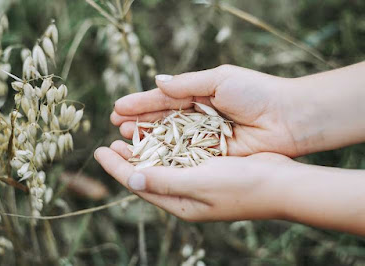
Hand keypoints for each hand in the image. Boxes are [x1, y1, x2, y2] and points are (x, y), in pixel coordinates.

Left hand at [94, 140, 293, 221]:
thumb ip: (164, 181)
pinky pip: (180, 156)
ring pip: (162, 164)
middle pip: (147, 174)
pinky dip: (166, 145)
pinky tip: (159, 134)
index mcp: (180, 203)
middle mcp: (186, 194)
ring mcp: (198, 182)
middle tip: (109, 142)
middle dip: (126, 159)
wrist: (282, 183)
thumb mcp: (199, 183)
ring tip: (128, 136)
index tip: (98, 151)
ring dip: (144, 150)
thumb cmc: (242, 186)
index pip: (139, 183)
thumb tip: (130, 178)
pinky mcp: (210, 168)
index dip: (116, 167)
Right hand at [111, 65, 300, 156]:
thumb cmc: (256, 93)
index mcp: (199, 94)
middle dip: (139, 122)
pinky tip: (148, 156)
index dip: (140, 104)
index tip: (118, 108)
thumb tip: (157, 82)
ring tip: (125, 140)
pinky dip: (167, 156)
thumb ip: (186, 84)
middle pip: (162, 120)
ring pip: (169, 140)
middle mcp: (198, 117)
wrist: (289, 118)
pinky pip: (184, 156)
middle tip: (116, 126)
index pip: (163, 99)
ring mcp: (204, 138)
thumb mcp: (219, 79)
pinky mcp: (212, 155)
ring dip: (147, 140)